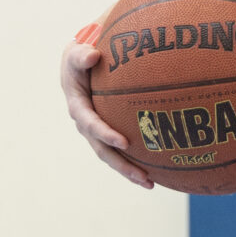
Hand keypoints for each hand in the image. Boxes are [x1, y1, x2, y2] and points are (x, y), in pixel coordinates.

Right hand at [60, 23, 155, 189]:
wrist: (82, 63)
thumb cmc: (82, 56)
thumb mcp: (76, 52)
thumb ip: (81, 54)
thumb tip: (92, 55)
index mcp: (78, 107)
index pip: (90, 125)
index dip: (105, 135)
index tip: (124, 142)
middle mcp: (86, 125)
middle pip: (103, 150)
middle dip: (122, 166)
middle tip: (144, 176)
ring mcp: (97, 132)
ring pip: (113, 156)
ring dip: (130, 171)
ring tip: (151, 183)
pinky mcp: (109, 133)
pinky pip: (122, 150)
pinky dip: (138, 159)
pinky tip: (159, 168)